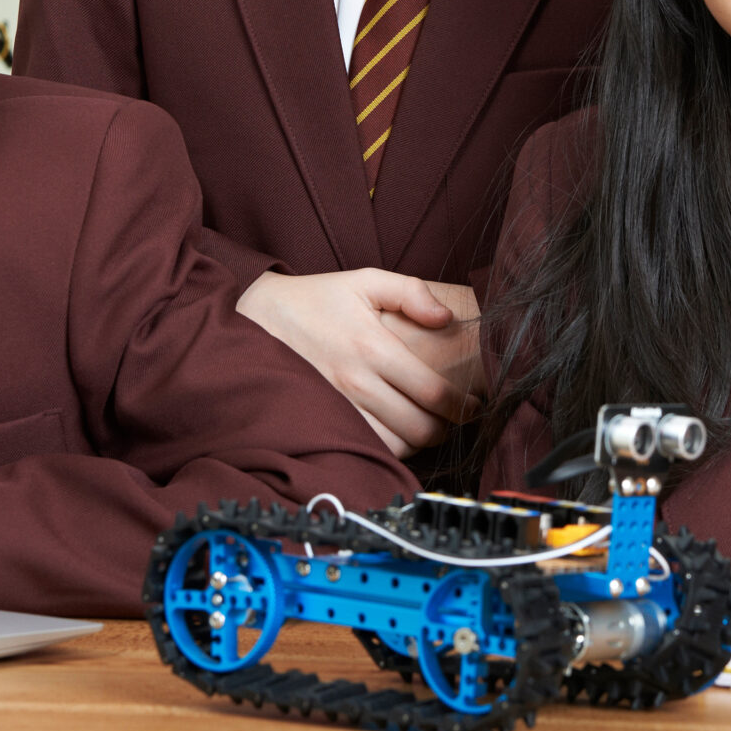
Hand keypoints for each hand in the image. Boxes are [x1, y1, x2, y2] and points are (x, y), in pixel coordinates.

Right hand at [236, 268, 481, 457]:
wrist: (255, 318)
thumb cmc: (316, 300)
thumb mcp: (364, 281)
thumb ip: (410, 292)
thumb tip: (447, 317)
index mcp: (372, 346)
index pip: (433, 391)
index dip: (463, 405)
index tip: (475, 405)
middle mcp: (355, 382)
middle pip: (419, 426)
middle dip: (447, 428)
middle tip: (456, 420)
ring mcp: (336, 406)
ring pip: (393, 446)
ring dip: (419, 443)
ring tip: (429, 428)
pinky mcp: (320, 421)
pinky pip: (363, 449)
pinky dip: (387, 450)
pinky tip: (396, 435)